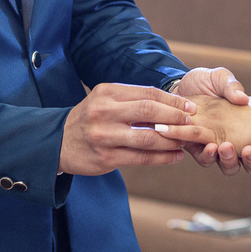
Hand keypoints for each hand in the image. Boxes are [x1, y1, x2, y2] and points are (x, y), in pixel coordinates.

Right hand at [59, 83, 195, 175]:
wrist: (58, 143)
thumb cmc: (90, 119)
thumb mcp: (105, 100)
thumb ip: (133, 100)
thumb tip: (172, 103)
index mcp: (106, 93)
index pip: (147, 93)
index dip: (172, 100)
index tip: (189, 106)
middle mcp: (104, 111)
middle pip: (148, 110)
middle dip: (175, 116)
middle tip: (192, 121)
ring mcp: (103, 135)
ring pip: (147, 138)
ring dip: (172, 140)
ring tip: (186, 141)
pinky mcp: (105, 157)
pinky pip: (140, 158)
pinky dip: (162, 158)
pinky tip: (175, 156)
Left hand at [173, 68, 250, 174]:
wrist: (181, 83)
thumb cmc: (207, 82)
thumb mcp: (221, 78)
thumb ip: (232, 87)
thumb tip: (243, 99)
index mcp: (246, 126)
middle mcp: (234, 141)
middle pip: (250, 162)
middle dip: (250, 160)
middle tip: (248, 149)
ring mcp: (216, 146)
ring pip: (227, 166)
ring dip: (227, 160)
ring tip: (219, 148)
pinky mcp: (197, 147)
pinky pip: (203, 158)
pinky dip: (204, 154)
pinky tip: (204, 145)